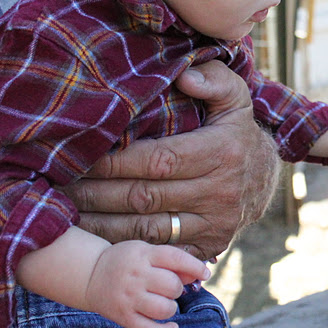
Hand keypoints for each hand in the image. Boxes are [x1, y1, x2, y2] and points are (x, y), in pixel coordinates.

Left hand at [62, 60, 279, 259]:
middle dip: (96, 193)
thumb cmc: (238, 132)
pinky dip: (125, 248)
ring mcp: (214, 223)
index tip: (79, 157)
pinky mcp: (210, 245)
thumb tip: (185, 76)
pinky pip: (161, 250)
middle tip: (58, 187)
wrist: (269, 178)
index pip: (158, 159)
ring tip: (65, 214)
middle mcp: (219, 191)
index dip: (115, 162)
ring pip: (147, 229)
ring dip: (101, 225)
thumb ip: (214, 80)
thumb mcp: (236, 99)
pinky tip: (95, 240)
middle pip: (145, 197)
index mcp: (221, 152)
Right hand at [85, 241, 209, 327]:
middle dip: (178, 288)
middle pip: (172, 286)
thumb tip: (199, 275)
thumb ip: (172, 261)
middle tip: (170, 288)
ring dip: (172, 308)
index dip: (195, 267)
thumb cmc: (127, 260)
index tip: (205, 273)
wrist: (90, 273)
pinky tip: (172, 327)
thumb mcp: (147, 251)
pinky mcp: (122, 316)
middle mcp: (136, 276)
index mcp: (144, 255)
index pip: (176, 259)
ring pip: (164, 309)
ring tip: (165, 303)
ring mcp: (128, 298)